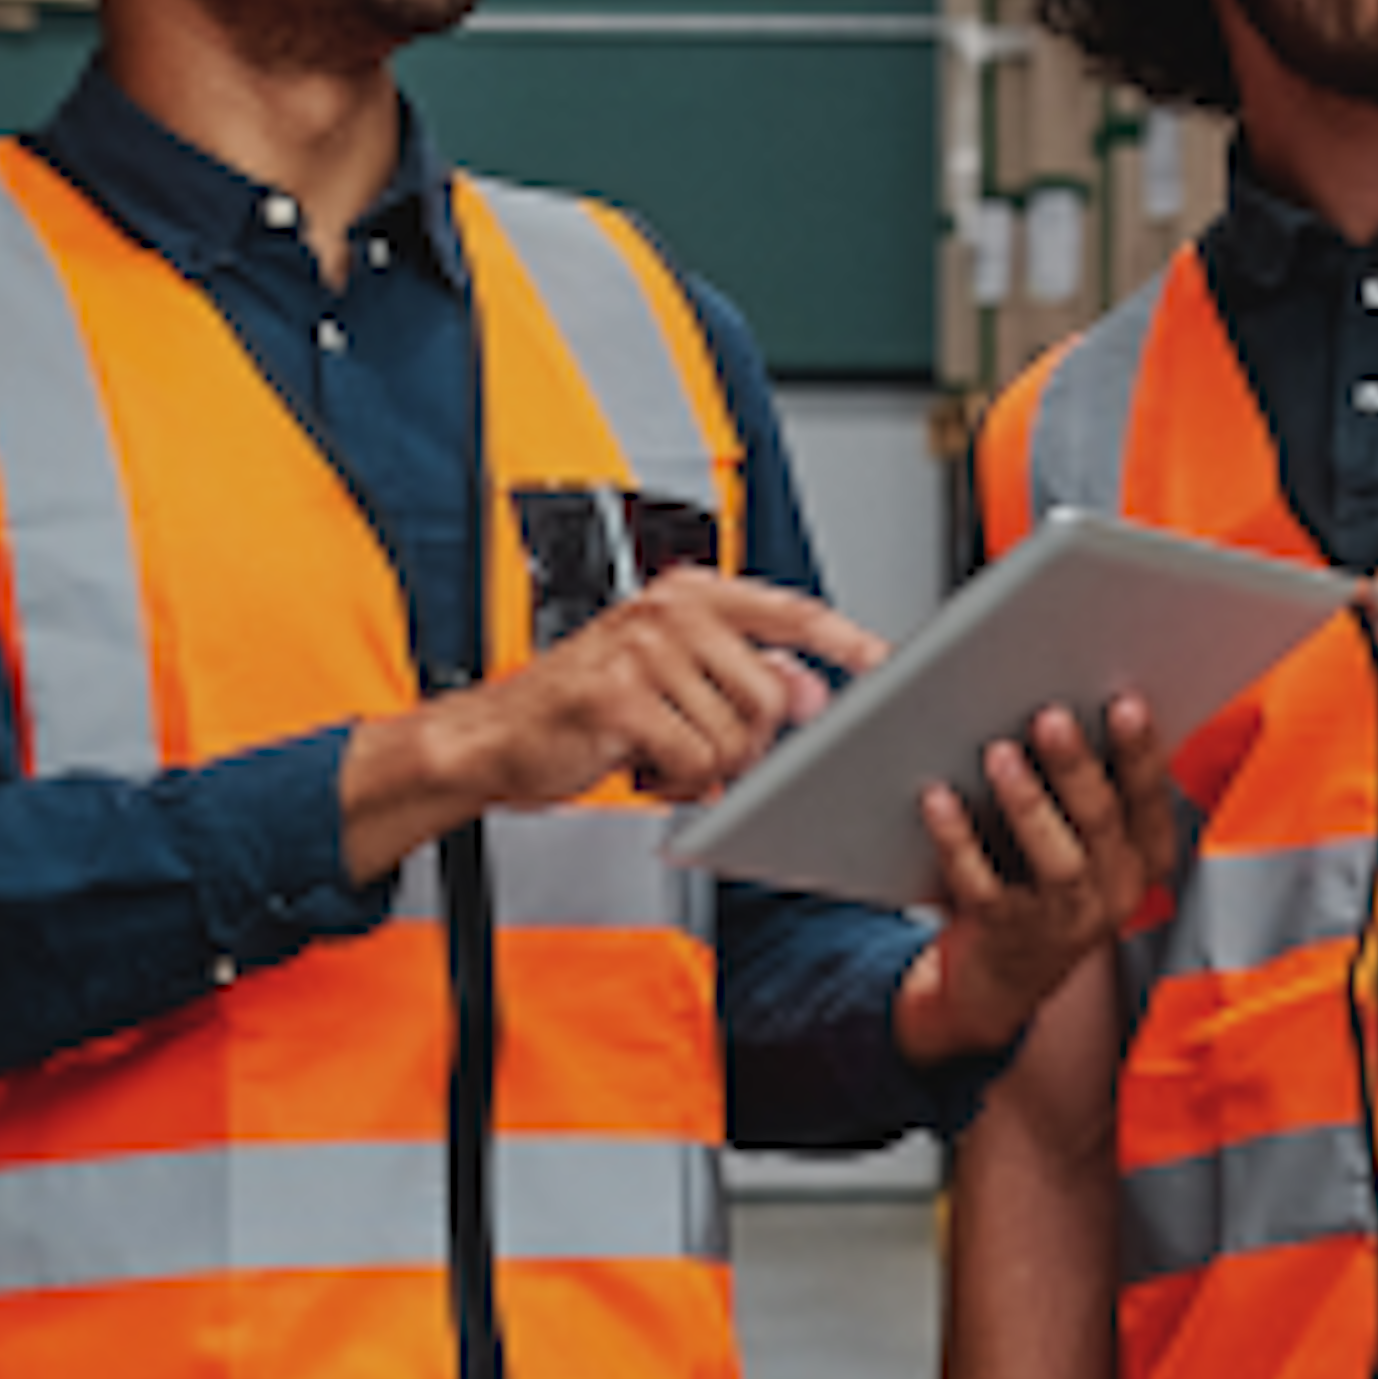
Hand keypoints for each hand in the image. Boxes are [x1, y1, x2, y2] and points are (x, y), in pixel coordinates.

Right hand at [345, 567, 880, 877]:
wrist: (494, 736)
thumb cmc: (582, 706)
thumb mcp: (669, 677)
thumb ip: (742, 672)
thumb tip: (811, 689)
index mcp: (687, 596)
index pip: (787, 611)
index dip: (843, 639)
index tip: (884, 661)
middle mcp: (668, 613)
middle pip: (772, 694)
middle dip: (750, 742)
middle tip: (703, 748)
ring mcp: (642, 651)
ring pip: (737, 736)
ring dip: (707, 766)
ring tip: (663, 754)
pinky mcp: (620, 699)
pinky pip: (694, 760)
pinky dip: (676, 782)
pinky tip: (645, 768)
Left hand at [894, 696, 1178, 1071]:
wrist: (1004, 979)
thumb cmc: (1040, 876)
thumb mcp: (1077, 831)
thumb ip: (1077, 774)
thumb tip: (1038, 697)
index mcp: (1143, 852)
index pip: (1151, 795)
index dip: (1142, 750)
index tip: (1126, 703)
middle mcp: (1116, 887)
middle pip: (1103, 820)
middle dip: (1078, 766)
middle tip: (1050, 716)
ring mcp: (1066, 917)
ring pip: (1057, 860)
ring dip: (1028, 804)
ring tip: (998, 754)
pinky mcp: (1010, 934)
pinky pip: (984, 887)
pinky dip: (959, 842)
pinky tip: (937, 800)